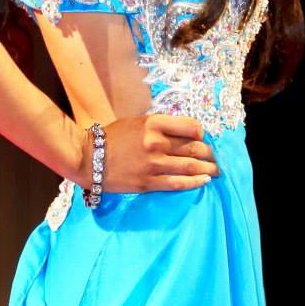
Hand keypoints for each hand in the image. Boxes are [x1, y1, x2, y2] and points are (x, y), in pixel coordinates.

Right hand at [94, 113, 217, 194]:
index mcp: (154, 123)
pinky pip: (179, 183)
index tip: (203, 139)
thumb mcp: (136, 122)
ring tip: (215, 171)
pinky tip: (204, 181)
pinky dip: (195, 182)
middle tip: (215, 158)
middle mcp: (156, 142)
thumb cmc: (113, 138)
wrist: (89, 158)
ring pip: (191, 166)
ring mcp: (154, 164)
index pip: (191, 127)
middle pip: (195, 147)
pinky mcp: (149, 182)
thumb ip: (160, 126)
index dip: (202, 133)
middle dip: (209, 153)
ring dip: (208, 169)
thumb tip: (185, 133)